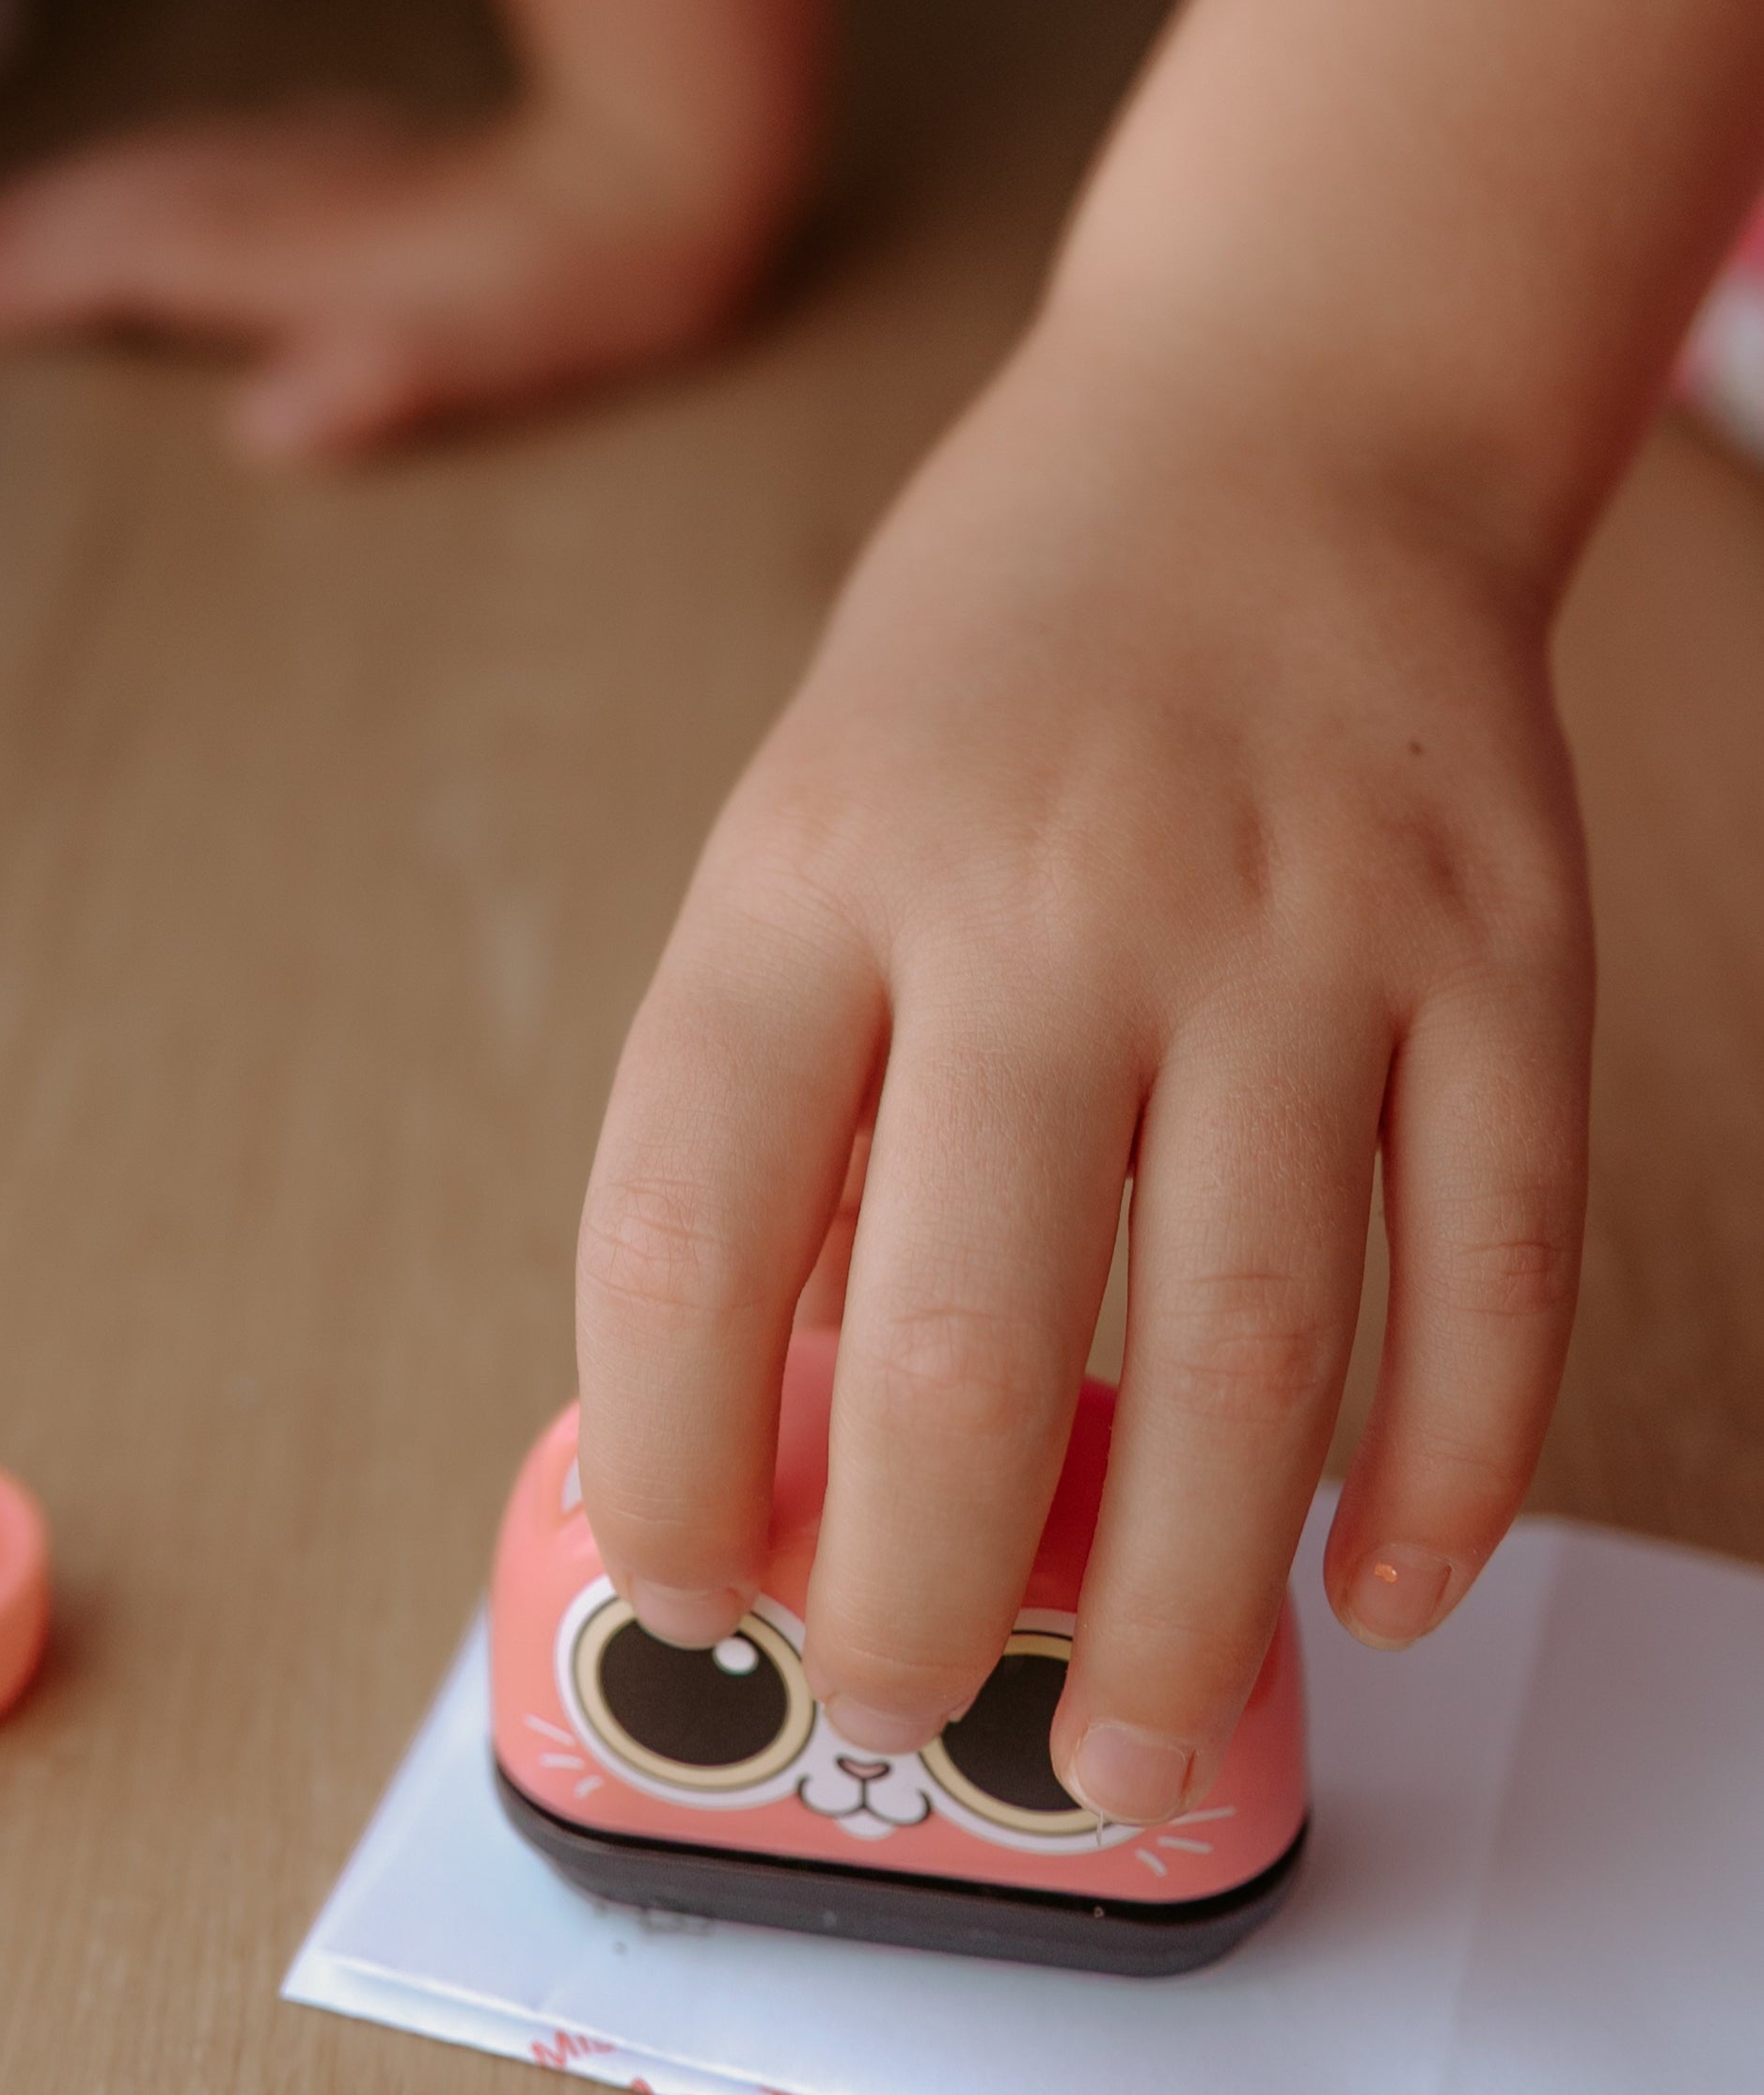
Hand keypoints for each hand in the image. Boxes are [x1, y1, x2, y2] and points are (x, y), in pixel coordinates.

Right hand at [0, 97, 779, 464]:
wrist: (672, 173)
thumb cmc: (585, 290)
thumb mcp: (497, 356)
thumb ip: (379, 385)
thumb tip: (271, 428)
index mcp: (310, 254)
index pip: (146, 258)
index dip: (49, 278)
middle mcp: (303, 196)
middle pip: (137, 202)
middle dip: (36, 230)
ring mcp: (333, 166)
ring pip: (175, 169)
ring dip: (85, 192)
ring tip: (12, 220)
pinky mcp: (373, 157)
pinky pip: (226, 156)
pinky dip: (164, 172)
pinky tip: (165, 183)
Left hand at [572, 308, 1590, 1824]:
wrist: (1269, 427)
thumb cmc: (998, 658)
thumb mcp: (805, 826)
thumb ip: (790, 1100)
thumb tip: (780, 1412)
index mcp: (818, 865)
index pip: (682, 1226)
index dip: (661, 1456)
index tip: (679, 1576)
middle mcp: (1049, 896)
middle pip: (957, 1341)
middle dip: (908, 1593)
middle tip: (886, 1706)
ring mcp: (1300, 924)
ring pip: (1247, 1351)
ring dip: (1172, 1606)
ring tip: (1108, 1741)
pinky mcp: (1505, 951)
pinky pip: (1494, 1269)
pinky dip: (1441, 1473)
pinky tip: (1369, 1589)